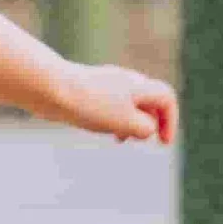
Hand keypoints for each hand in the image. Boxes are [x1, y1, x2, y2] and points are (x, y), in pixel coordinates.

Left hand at [60, 62, 177, 144]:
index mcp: (139, 86)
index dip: (170, 121)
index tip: (163, 143)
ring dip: (130, 122)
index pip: (167, 99)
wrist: (52, 88)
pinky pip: (110, 104)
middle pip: (149, 99)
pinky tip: (101, 129)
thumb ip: (145, 128)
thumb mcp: (126, 122)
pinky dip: (113, 119)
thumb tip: (146, 129)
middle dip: (150, 122)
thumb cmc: (91, 105)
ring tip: (120, 138)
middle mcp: (126, 80)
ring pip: (128, 103)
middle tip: (140, 140)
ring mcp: (107, 83)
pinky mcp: (89, 89)